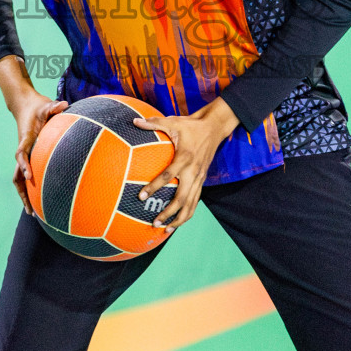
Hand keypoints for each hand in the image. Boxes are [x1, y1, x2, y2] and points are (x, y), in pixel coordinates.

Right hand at [0, 55, 64, 215]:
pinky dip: (32, 187)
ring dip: (24, 194)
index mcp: (25, 139)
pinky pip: (29, 174)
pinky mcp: (30, 156)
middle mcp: (23, 149)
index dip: (24, 165)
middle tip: (29, 208)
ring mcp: (25, 154)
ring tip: (32, 212)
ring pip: (20, 178)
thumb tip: (64, 104)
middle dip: (22, 191)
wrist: (25, 105)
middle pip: (17, 174)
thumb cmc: (37, 107)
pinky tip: (42, 198)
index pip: (21, 154)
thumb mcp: (46, 104)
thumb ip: (54, 106)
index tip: (30, 176)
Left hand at [132, 97, 239, 231]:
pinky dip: (187, 212)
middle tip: (154, 222)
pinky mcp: (202, 179)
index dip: (154, 186)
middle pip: (182, 199)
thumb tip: (134, 121)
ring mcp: (199, 177)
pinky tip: (178, 221)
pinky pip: (196, 200)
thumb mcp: (173, 121)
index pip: (168, 176)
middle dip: (168, 213)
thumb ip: (154, 123)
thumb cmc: (192, 125)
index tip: (141, 196)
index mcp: (184, 158)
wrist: (215, 127)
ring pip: (191, 204)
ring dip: (179, 219)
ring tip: (165, 229)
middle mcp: (193, 171)